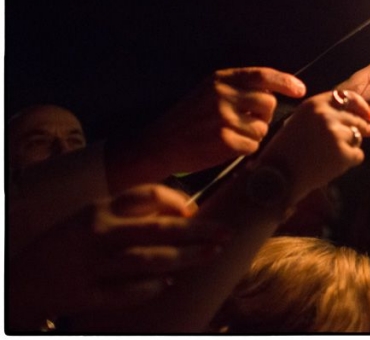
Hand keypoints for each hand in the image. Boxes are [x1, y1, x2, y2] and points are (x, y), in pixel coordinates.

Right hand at [8, 184, 230, 327]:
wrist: (23, 278)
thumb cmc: (69, 243)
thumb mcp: (95, 215)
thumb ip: (132, 210)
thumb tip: (182, 212)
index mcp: (101, 209)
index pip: (146, 195)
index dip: (176, 200)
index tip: (195, 209)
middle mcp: (99, 234)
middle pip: (158, 229)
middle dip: (198, 231)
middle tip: (225, 233)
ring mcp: (94, 266)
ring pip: (149, 260)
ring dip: (184, 257)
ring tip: (210, 254)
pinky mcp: (88, 295)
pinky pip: (127, 292)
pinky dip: (150, 287)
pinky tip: (170, 283)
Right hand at [107, 67, 306, 189]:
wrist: (160, 144)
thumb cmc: (189, 119)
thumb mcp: (209, 92)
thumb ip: (237, 88)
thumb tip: (274, 94)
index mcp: (220, 79)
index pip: (262, 75)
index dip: (285, 82)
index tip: (300, 90)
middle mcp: (223, 95)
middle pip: (268, 104)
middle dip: (264, 116)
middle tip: (247, 123)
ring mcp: (223, 117)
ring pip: (262, 128)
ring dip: (253, 135)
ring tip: (230, 135)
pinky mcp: (224, 140)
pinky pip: (252, 146)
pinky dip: (244, 150)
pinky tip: (226, 147)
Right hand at [256, 90, 369, 204]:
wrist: (276, 176)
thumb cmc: (286, 151)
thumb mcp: (300, 121)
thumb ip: (324, 114)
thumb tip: (358, 116)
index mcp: (314, 104)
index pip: (347, 96)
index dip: (360, 105)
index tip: (367, 114)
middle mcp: (326, 115)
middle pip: (355, 119)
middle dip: (363, 128)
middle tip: (369, 134)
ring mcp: (335, 134)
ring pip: (358, 137)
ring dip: (351, 146)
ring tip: (331, 156)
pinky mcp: (343, 153)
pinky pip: (358, 155)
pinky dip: (350, 162)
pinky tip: (333, 166)